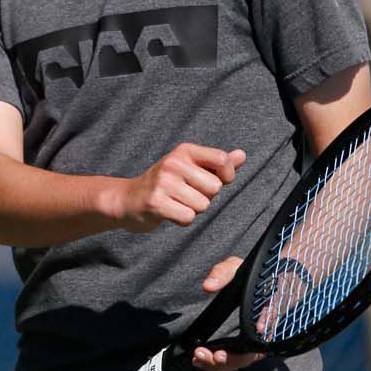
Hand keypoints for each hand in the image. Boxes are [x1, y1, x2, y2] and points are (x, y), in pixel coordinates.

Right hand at [112, 145, 245, 232]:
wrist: (127, 199)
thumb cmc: (164, 184)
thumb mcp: (190, 167)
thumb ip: (217, 163)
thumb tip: (242, 155)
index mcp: (184, 151)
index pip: (222, 160)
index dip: (225, 176)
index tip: (211, 180)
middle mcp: (174, 163)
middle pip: (214, 187)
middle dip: (205, 197)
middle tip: (185, 194)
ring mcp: (163, 182)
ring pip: (202, 205)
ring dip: (192, 209)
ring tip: (176, 202)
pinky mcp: (156, 202)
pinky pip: (188, 217)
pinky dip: (182, 219)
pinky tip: (169, 211)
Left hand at [190, 255, 263, 370]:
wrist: (256, 281)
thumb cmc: (248, 274)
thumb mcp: (236, 267)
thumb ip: (223, 272)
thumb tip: (208, 286)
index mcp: (268, 313)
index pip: (269, 330)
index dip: (260, 337)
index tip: (252, 334)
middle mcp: (264, 332)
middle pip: (251, 355)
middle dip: (230, 359)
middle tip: (209, 355)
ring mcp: (254, 341)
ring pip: (241, 361)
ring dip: (219, 364)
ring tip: (198, 357)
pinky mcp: (243, 346)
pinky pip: (233, 359)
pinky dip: (217, 363)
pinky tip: (199, 359)